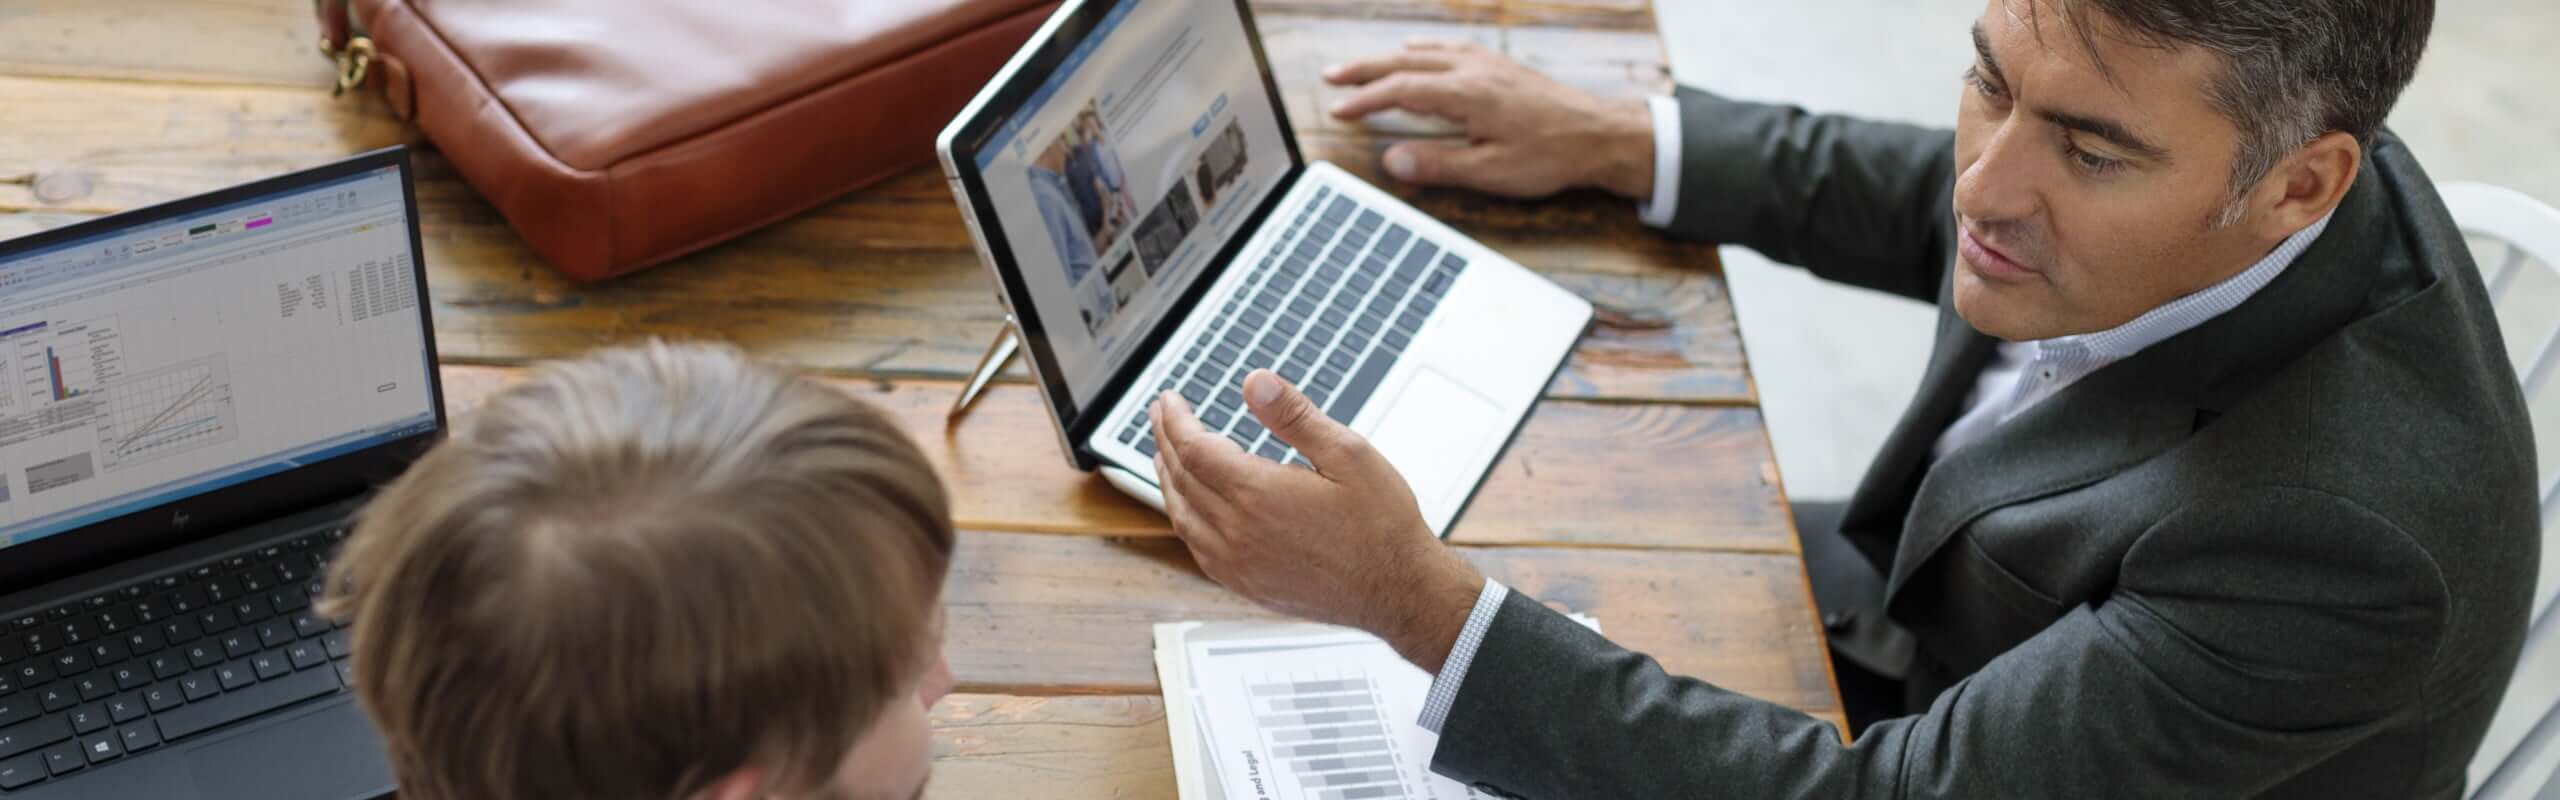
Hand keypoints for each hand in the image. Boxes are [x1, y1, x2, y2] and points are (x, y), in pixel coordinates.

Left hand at [1151, 370, 1484, 670]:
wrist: (1400, 592)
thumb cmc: (1382, 526)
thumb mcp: (1348, 454)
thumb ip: (1295, 416)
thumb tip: (1256, 382)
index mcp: (1259, 494)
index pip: (1194, 448)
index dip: (1175, 420)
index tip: (1170, 400)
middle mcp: (1238, 533)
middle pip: (1180, 477)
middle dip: (1165, 440)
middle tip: (1161, 416)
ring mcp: (1237, 564)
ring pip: (1181, 515)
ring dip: (1167, 479)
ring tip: (1164, 454)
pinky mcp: (1244, 585)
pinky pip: (1196, 547)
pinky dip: (1183, 516)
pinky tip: (1189, 506)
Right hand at [1325, 39, 1654, 199]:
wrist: (1601, 135)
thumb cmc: (1551, 156)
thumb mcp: (1490, 172)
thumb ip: (1438, 165)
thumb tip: (1392, 160)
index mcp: (1466, 94)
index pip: (1400, 91)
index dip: (1364, 101)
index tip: (1338, 111)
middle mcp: (1473, 70)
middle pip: (1404, 63)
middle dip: (1364, 71)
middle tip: (1331, 78)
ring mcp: (1488, 64)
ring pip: (1426, 53)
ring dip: (1389, 59)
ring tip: (1362, 67)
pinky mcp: (1501, 67)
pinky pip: (1450, 48)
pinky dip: (1423, 50)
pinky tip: (1417, 51)